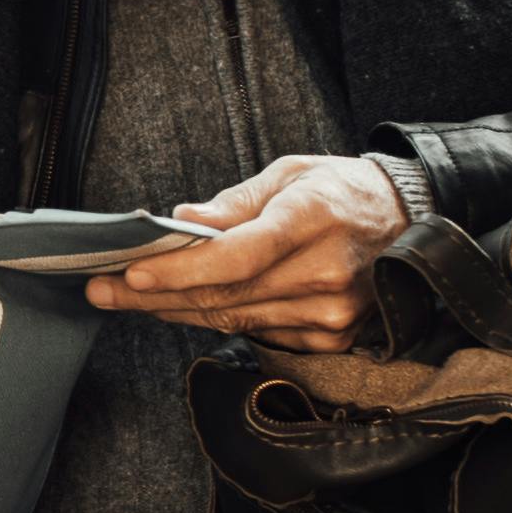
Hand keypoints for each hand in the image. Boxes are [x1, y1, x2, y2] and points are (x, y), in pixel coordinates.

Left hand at [85, 153, 412, 354]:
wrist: (408, 221)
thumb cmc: (342, 191)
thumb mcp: (290, 174)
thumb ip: (236, 202)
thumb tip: (185, 220)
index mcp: (313, 220)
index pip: (237, 257)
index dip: (180, 271)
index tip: (130, 272)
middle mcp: (325, 273)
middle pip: (224, 296)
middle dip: (155, 295)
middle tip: (103, 290)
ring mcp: (331, 312)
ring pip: (234, 320)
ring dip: (176, 311)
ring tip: (130, 297)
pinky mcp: (331, 338)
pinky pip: (258, 333)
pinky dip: (219, 320)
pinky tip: (185, 307)